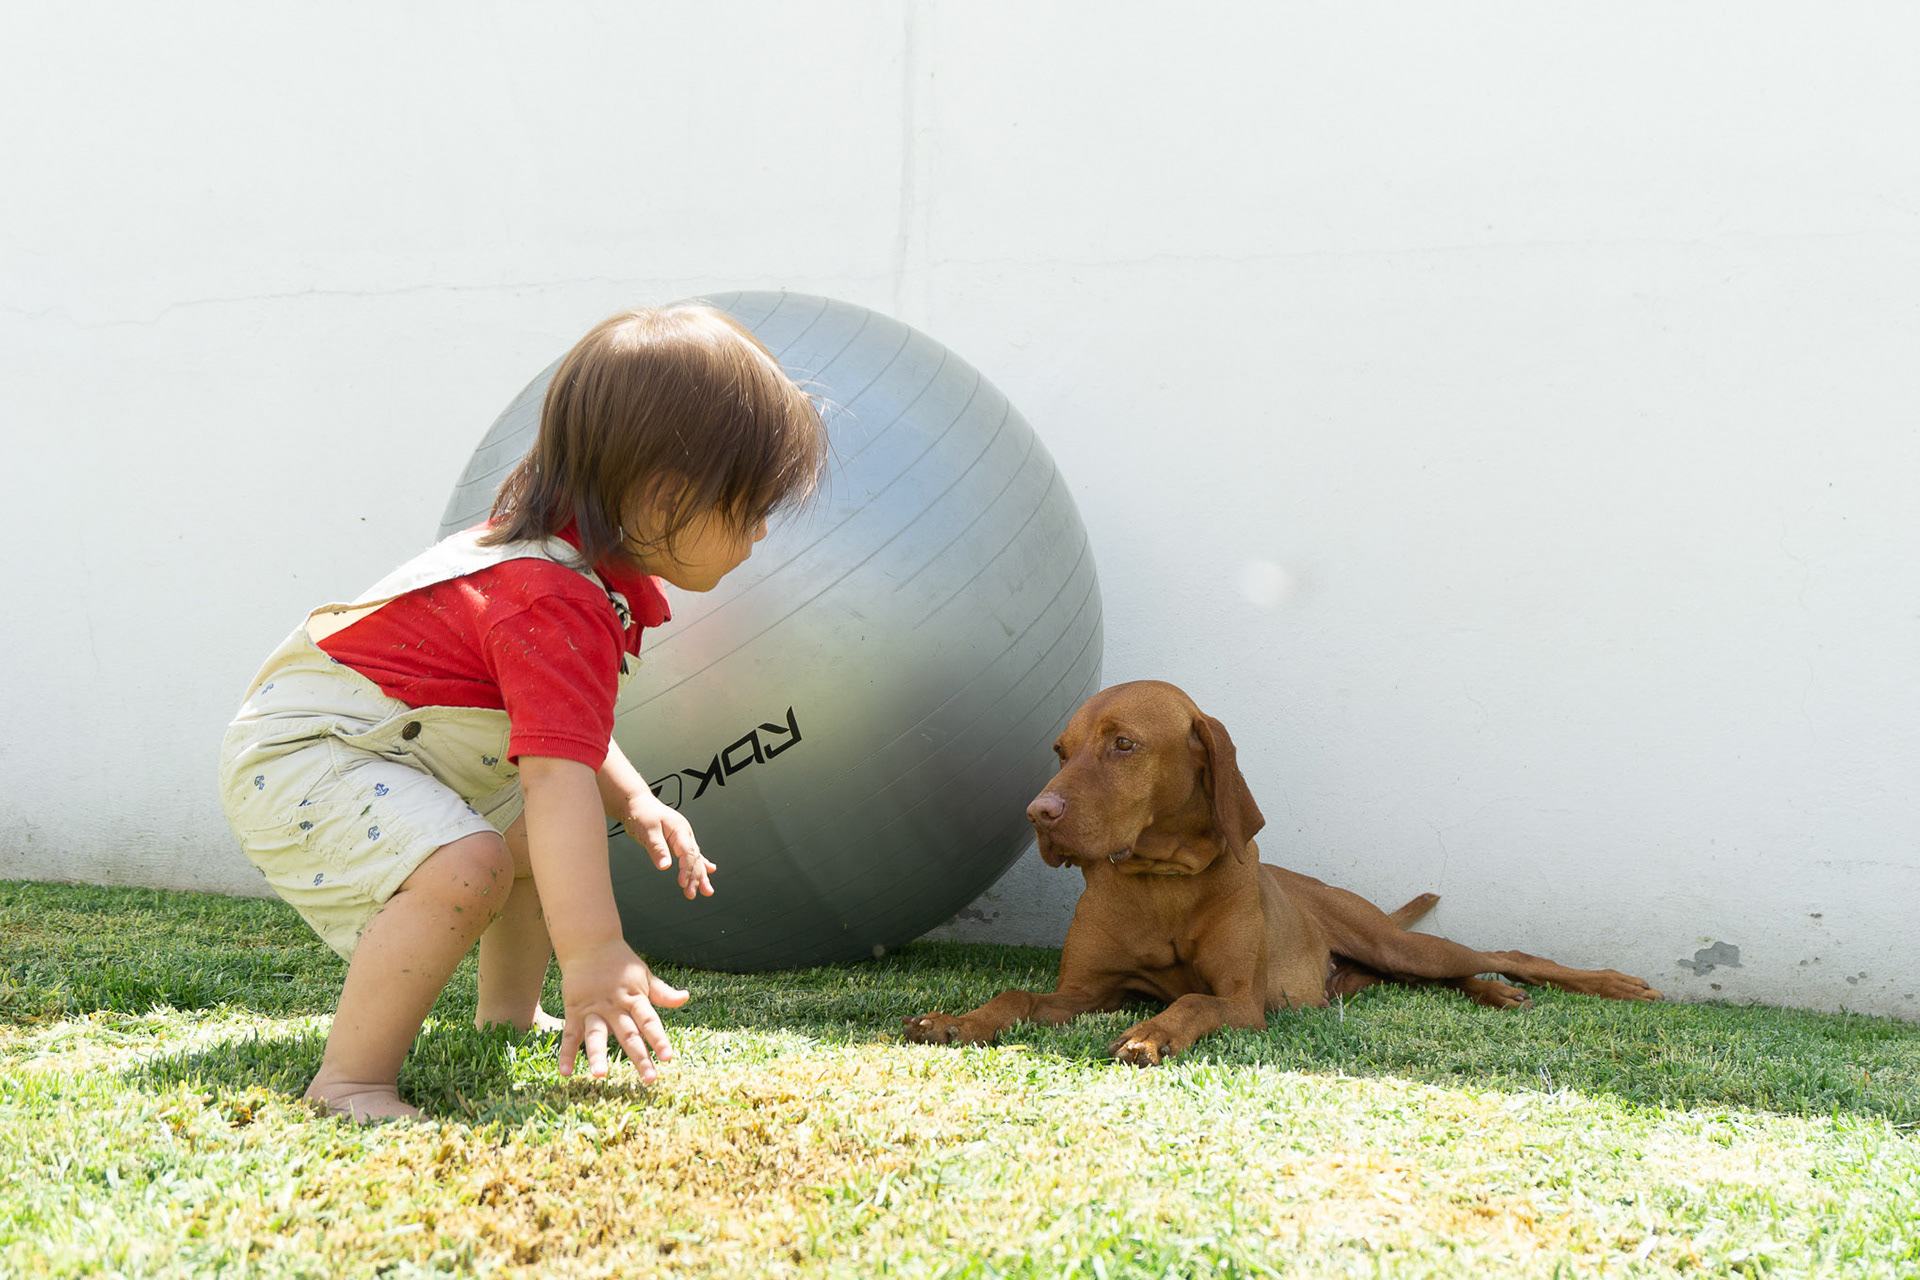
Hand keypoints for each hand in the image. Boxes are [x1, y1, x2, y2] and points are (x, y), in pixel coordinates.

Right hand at [556, 940, 688, 1082]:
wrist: (589, 943)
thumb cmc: (621, 962)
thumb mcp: (644, 975)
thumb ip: (663, 992)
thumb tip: (685, 998)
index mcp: (634, 997)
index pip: (649, 1022)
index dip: (659, 1039)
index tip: (668, 1058)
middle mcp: (614, 1006)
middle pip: (628, 1034)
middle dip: (639, 1057)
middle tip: (649, 1078)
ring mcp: (593, 1009)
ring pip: (595, 1035)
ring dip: (597, 1055)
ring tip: (600, 1075)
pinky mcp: (574, 1011)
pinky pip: (570, 1034)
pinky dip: (566, 1053)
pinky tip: (566, 1072)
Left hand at [621, 791, 715, 898]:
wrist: (637, 803)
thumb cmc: (641, 814)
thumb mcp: (647, 831)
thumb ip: (657, 849)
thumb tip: (665, 867)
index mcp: (679, 829)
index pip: (687, 853)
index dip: (686, 869)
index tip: (682, 883)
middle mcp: (685, 834)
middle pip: (694, 859)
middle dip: (695, 877)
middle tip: (693, 894)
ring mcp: (683, 837)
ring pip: (695, 859)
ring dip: (700, 875)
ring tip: (707, 892)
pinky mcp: (678, 841)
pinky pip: (692, 855)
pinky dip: (700, 864)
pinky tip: (710, 871)